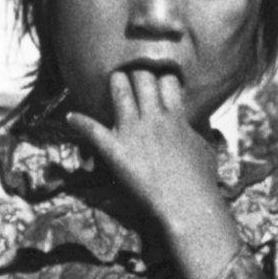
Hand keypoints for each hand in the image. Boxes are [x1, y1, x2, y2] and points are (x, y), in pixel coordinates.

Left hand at [67, 67, 241, 278]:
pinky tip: (71, 118)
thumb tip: (199, 118)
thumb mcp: (206, 149)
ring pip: (119, 89)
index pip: (166, 79)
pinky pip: (92, 129)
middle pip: (141, 75)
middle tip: (130, 74)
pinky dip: (79, 122)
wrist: (189, 206)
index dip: (160, 74)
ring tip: (110, 82)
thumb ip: (200, 129)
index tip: (155, 75)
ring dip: (113, 83)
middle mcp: (154, 118)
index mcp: (177, 117)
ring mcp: (133, 132)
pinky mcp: (116, 150)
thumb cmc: (201, 182)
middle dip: (135, 71)